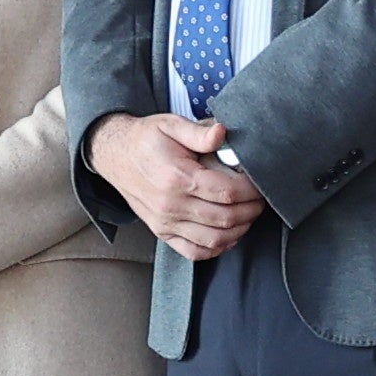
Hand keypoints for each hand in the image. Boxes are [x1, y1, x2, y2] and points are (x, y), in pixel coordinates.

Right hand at [91, 111, 265, 259]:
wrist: (114, 155)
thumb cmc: (146, 139)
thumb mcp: (171, 124)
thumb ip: (199, 132)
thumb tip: (222, 132)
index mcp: (178, 178)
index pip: (227, 192)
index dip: (251, 190)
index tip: (260, 183)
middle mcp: (171, 205)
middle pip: (225, 218)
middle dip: (251, 210)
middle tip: (260, 199)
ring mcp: (165, 222)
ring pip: (213, 239)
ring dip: (239, 230)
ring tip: (248, 215)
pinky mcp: (162, 232)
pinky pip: (193, 251)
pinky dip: (216, 248)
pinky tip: (228, 236)